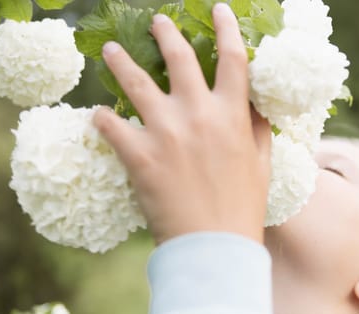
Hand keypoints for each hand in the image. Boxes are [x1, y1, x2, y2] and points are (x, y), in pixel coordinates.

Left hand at [92, 3, 270, 244]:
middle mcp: (198, 115)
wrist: (214, 246)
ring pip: (136, 82)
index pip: (233, 59)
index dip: (226, 29)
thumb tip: (255, 106)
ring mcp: (166, 132)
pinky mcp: (139, 156)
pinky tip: (96, 116)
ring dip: (121, 61)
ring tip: (112, 50)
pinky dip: (101, 119)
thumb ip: (258, 130)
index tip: (218, 10)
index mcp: (232, 116)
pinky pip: (110, 126)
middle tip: (156, 20)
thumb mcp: (261, 165)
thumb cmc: (242, 206)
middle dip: (166, 32)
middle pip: (180, 58)